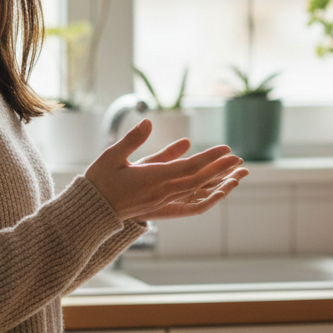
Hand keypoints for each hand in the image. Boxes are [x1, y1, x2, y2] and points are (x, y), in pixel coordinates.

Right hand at [84, 119, 248, 221]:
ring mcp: (163, 202)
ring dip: (218, 183)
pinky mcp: (162, 207)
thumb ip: (132, 139)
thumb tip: (148, 121)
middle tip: (239, 159)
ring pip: (197, 192)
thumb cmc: (100, 181)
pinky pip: (190, 204)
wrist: (93, 211)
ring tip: (236, 175)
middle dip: (220, 169)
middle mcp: (162, 192)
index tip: (226, 149)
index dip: (209, 159)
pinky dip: (207, 198)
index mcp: (152, 178)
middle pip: (198, 180)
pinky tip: (217, 191)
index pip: (188, 168)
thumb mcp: (112, 155)